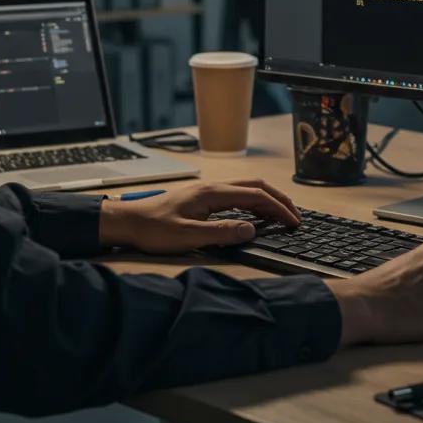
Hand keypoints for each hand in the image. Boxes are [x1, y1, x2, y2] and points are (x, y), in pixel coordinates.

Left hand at [98, 179, 300, 252]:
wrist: (127, 222)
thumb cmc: (152, 230)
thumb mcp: (187, 236)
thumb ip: (221, 233)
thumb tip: (252, 230)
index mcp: (212, 193)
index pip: (255, 196)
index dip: (278, 208)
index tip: (293, 222)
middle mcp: (212, 187)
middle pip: (255, 186)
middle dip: (279, 200)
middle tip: (295, 217)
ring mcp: (207, 191)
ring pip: (246, 189)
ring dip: (267, 200)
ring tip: (281, 216)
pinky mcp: (202, 198)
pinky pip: (236, 195)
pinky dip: (253, 203)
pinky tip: (254, 217)